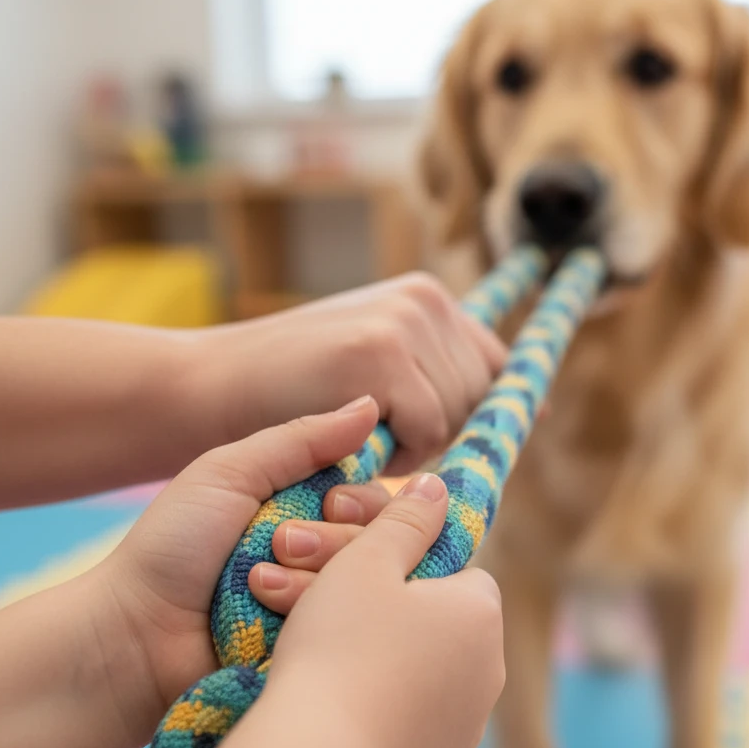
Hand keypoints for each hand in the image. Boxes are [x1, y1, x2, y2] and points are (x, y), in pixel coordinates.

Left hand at [95, 397, 388, 739]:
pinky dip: (310, 614)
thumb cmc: (173, 546)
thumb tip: (371, 405)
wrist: (136, 635)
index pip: (374, 501)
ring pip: (368, 586)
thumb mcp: (231, 474)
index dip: (362, 500)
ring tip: (261, 585)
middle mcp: (322, 559)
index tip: (329, 502)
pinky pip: (348, 630)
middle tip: (283, 545)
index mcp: (306, 512)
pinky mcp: (315, 648)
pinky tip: (272, 617)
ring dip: (315, 576)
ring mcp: (321, 608)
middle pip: (380, 543)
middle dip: (333, 538)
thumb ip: (302, 440)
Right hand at [183, 470, 504, 747]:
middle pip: (437, 625)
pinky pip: (409, 727)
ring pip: (423, 677)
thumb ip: (407, 518)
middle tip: (326, 611)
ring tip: (320, 658)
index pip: (457, 572)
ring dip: (381, 662)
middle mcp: (490, 671)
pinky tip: (334, 707)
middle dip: (387, 613)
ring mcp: (467, 729)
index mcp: (481, 613)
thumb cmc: (341, 644)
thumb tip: (438, 488)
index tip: (361, 575)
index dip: (407, 568)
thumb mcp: (365, 561)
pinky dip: (379, 714)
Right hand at [192, 273, 507, 475]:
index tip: (489, 432)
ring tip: (357, 426)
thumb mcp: (377, 367)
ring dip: (414, 443)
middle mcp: (426, 301)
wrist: (212, 388)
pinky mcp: (382, 355)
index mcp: (428, 297)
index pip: (495, 362)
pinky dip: (395, 450)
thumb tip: (537, 409)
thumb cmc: (297, 391)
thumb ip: (443, 375)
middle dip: (436, 430)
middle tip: (376, 429)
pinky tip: (350, 433)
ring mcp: (405, 323)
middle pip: (478, 398)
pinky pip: (428, 430)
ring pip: (455, 418)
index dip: (487, 406)